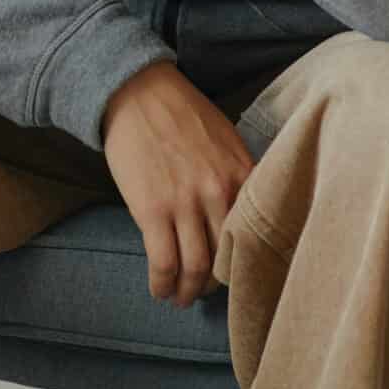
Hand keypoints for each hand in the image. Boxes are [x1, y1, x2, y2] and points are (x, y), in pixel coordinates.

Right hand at [100, 63, 253, 307]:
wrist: (136, 90)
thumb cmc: (180, 111)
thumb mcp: (226, 138)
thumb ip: (239, 175)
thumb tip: (242, 211)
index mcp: (242, 175)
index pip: (252, 236)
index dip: (242, 264)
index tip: (231, 274)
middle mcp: (219, 193)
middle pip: (226, 259)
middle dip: (214, 285)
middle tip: (203, 292)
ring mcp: (185, 203)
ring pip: (195, 268)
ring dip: (187, 292)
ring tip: (179, 297)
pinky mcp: (151, 209)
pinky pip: (163, 262)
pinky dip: (162, 284)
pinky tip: (159, 289)